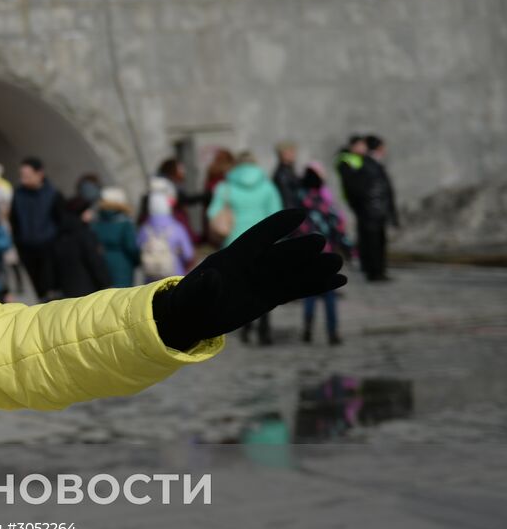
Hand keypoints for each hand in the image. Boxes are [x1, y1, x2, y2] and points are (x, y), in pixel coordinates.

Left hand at [152, 208, 346, 349]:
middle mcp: (251, 265)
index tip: (299, 213)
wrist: (193, 316)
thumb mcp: (193, 296)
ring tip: (338, 262)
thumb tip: (212, 277)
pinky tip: (338, 281)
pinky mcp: (269, 297)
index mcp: (232, 257)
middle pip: (280, 255)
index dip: (277, 225)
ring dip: (315, 268)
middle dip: (299, 248)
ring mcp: (262, 280)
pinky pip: (296, 290)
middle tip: (321, 241)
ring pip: (293, 272)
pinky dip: (316, 285)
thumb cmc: (189, 301)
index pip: (258, 236)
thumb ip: (203, 287)